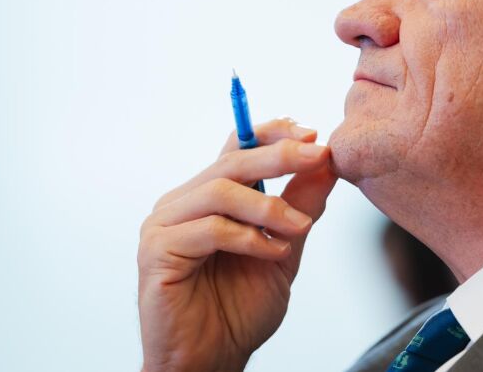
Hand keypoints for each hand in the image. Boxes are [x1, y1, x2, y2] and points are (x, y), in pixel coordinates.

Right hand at [138, 118, 337, 371]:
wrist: (211, 362)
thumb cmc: (238, 312)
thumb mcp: (283, 252)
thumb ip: (300, 209)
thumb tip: (326, 165)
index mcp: (207, 197)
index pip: (236, 148)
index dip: (272, 133)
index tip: (312, 135)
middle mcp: (182, 204)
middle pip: (230, 163)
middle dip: (279, 155)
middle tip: (319, 156)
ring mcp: (164, 225)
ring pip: (219, 191)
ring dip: (269, 205)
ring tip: (300, 227)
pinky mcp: (157, 251)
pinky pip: (209, 229)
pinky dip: (249, 238)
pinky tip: (274, 252)